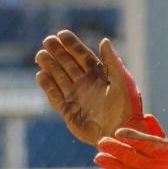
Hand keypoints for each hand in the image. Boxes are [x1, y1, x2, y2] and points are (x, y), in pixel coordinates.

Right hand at [34, 30, 160, 145]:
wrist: (119, 134)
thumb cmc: (126, 109)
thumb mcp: (123, 82)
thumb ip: (112, 62)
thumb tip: (104, 40)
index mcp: (100, 76)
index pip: (83, 56)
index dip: (72, 45)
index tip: (62, 34)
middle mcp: (86, 84)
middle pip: (68, 63)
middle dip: (58, 52)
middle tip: (48, 41)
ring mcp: (76, 96)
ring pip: (59, 77)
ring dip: (50, 65)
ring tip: (41, 55)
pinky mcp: (68, 110)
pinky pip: (55, 95)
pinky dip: (48, 85)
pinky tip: (41, 75)